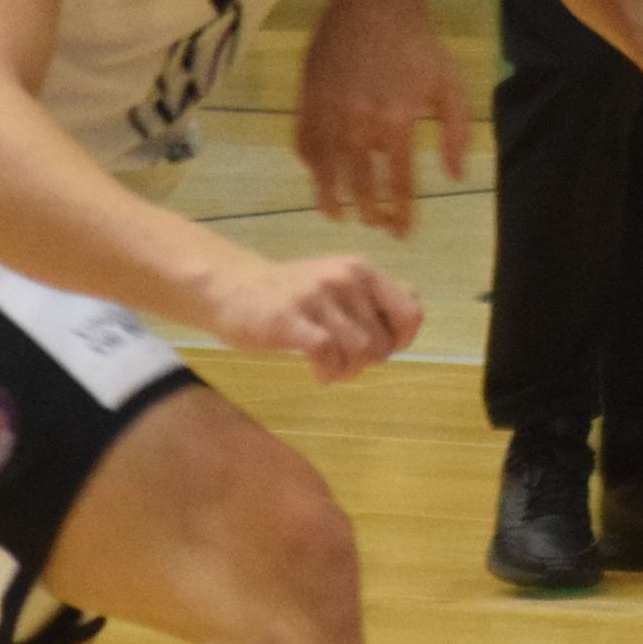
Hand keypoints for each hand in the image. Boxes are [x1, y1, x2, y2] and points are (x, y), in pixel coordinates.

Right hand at [206, 253, 422, 382]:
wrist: (231, 287)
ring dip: (347, 371)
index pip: (411, 312)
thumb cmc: (292, 294)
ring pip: (358, 352)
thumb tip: (409, 327)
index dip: (401, 341)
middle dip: (366, 363)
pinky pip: (327, 355)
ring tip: (329, 368)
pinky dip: (328, 373)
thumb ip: (374, 300)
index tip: (379, 350)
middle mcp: (344, 278)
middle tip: (342, 361)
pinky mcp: (289, 319)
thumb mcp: (339, 284)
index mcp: (362, 270)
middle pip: (382, 343)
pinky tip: (317, 372)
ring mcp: (316, 297)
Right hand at [295, 0, 469, 235]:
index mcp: (397, 123)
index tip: (402, 233)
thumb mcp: (450, 86)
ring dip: (331, 199)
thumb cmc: (419, 44)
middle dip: (369, 213)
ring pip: (325, 171)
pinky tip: (317, 176)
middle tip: (375, 224)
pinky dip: (310, 165)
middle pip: (360, 186)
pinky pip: (303, 143)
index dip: (401, 214)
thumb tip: (452, 178)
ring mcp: (328, 112)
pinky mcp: (306, 99)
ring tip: (338, 215)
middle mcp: (359, 124)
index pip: (398, 185)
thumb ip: (456, 134)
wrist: (376, 2)